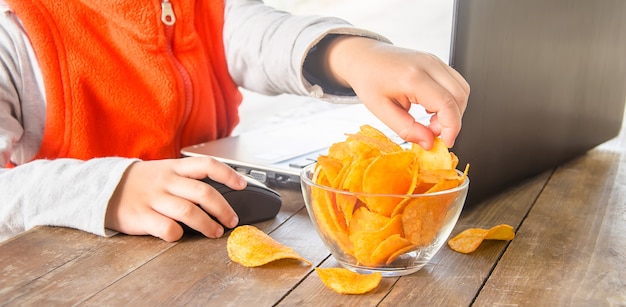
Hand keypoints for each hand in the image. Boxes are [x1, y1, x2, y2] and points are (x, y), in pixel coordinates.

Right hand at [105, 157, 246, 241]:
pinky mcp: (141, 217)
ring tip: (215, 232)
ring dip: (207, 225)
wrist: (102, 189)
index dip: (228, 174)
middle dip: (223, 209)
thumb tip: (219, 193)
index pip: (207, 165)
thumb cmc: (140, 184)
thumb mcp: (163, 172)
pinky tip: (180, 235)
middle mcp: (166, 181)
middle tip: (231, 220)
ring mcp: (153, 199)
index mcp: (174, 168)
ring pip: (189, 212)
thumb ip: (187, 179)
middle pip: (203, 193)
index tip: (242, 185)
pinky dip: (178, 234)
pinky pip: (167, 228)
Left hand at [322, 36, 469, 148]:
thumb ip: (406, 128)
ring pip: (462, 89)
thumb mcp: (380, 110)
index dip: (451, 127)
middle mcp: (428, 65)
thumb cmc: (368, 80)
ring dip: (454, 111)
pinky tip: (432, 109)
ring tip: (431, 122)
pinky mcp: (436, 62)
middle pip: (460, 96)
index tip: (445, 142)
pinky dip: (451, 101)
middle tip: (431, 133)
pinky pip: (455, 83)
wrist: (363, 57)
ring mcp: (434, 61)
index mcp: (412, 77)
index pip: (446, 103)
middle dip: (452, 121)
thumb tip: (428, 142)